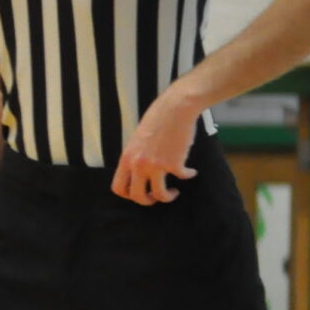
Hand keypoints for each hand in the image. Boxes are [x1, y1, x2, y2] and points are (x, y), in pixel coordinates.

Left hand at [112, 88, 200, 204]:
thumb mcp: (137, 140)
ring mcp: (156, 165)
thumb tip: (139, 173)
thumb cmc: (157, 120)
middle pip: (137, 196)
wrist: (175, 108)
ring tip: (174, 191)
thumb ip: (136, 157)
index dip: (129, 195)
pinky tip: (191, 172)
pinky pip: (182, 178)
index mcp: (127, 158)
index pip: (118, 188)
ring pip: (159, 195)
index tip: (140, 192)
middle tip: (156, 197)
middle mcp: (138, 164)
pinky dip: (188, 176)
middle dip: (147, 201)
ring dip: (168, 197)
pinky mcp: (175, 163)